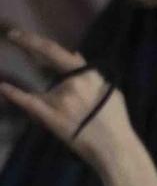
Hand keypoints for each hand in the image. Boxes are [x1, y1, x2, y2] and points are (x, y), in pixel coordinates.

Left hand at [0, 27, 134, 167]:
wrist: (115, 150)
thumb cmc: (116, 122)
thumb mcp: (110, 92)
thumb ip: (92, 74)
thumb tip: (75, 54)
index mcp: (88, 76)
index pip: (54, 51)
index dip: (32, 40)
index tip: (15, 35)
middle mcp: (72, 84)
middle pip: (45, 62)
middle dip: (27, 45)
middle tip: (11, 36)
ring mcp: (60, 100)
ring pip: (42, 90)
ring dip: (47, 96)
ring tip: (68, 113)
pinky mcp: (51, 117)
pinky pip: (29, 102)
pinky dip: (14, 94)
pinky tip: (4, 87)